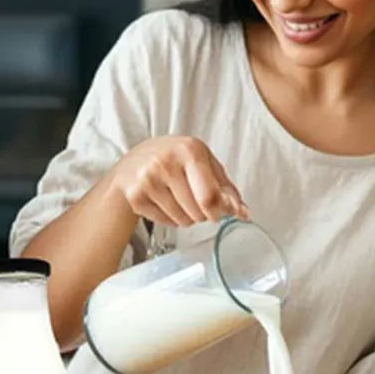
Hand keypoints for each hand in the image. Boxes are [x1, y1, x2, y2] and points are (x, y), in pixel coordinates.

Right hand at [110, 136, 247, 226]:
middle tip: (196, 201)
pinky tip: (165, 203)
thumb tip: (243, 212)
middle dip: (204, 214)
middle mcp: (166, 162)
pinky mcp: (136, 197)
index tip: (220, 212)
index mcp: (190, 150)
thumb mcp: (202, 162)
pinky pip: (166, 222)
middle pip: (198, 212)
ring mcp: (148, 180)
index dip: (219, 211)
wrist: (131, 164)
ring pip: (183, 220)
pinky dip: (171, 219)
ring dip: (188, 218)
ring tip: (179, 199)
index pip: (210, 196)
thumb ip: (225, 187)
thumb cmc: (173, 161)